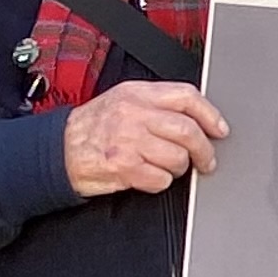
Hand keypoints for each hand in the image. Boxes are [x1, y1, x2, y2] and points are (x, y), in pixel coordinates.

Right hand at [63, 80, 225, 197]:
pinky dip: (161, 182)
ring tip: (167, 166)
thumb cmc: (93, 127)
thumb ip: (157, 103)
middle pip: (187, 130)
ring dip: (179, 168)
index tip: (220, 129)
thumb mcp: (123, 100)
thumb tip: (196, 117)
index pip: (186, 96)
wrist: (57, 150)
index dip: (210, 114)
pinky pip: (161, 179)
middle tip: (207, 160)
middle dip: (204, 150)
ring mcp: (129, 141)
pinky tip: (150, 176)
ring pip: (178, 157)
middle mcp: (134, 114)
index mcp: (138, 94)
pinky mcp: (124, 167)